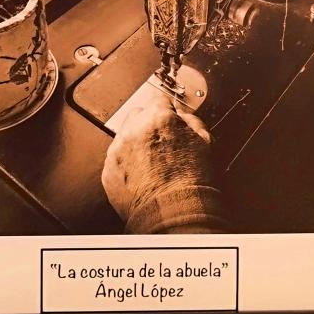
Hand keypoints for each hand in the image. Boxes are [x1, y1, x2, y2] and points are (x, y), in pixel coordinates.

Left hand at [101, 89, 213, 220]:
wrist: (174, 213)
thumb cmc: (191, 182)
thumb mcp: (205, 141)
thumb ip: (191, 119)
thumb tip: (182, 114)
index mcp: (158, 118)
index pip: (159, 99)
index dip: (167, 110)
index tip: (169, 117)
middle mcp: (133, 130)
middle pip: (138, 115)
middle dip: (148, 124)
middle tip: (162, 141)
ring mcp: (118, 151)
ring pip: (125, 137)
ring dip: (136, 144)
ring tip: (154, 163)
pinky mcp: (109, 170)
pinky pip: (116, 159)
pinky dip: (127, 164)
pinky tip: (143, 175)